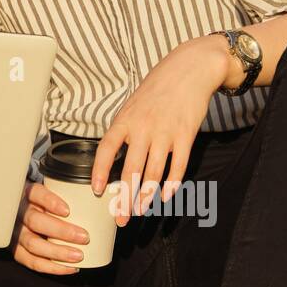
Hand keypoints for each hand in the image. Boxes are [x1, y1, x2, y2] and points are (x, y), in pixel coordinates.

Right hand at [11, 180, 91, 274]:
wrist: (20, 212)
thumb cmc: (44, 203)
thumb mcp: (51, 192)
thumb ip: (70, 194)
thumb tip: (108, 201)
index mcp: (28, 194)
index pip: (36, 193)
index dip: (50, 201)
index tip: (68, 210)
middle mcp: (19, 213)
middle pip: (35, 221)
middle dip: (61, 230)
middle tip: (84, 237)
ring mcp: (16, 233)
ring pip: (33, 244)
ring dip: (58, 252)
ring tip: (79, 256)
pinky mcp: (16, 250)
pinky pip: (32, 262)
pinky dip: (52, 267)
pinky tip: (70, 268)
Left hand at [93, 35, 228, 226]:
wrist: (189, 69)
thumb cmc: (157, 89)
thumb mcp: (132, 105)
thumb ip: (124, 131)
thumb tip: (113, 158)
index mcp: (125, 119)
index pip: (107, 149)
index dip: (100, 171)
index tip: (97, 190)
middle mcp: (143, 127)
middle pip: (131, 169)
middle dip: (124, 197)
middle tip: (120, 217)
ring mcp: (165, 132)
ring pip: (153, 172)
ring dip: (146, 196)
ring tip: (140, 211)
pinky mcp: (186, 135)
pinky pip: (178, 165)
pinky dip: (171, 184)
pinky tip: (165, 197)